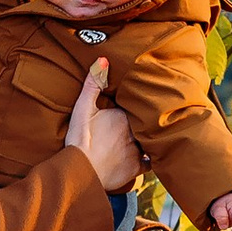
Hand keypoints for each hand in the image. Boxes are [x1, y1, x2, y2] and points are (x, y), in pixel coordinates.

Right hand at [64, 58, 144, 192]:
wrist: (78, 171)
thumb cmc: (78, 140)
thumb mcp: (82, 108)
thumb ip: (93, 84)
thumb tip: (103, 59)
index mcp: (123, 116)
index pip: (135, 107)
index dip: (135, 107)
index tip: (136, 105)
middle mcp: (134, 133)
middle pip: (145, 123)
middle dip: (146, 121)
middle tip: (146, 119)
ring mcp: (136, 151)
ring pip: (150, 140)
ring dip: (151, 138)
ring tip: (153, 134)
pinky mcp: (135, 168)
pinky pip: (150, 162)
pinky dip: (151, 159)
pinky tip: (153, 156)